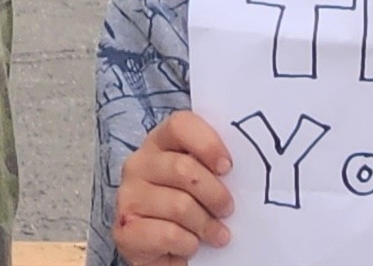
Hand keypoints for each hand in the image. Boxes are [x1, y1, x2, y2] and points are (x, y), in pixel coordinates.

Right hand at [114, 111, 235, 262]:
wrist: (161, 248)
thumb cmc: (189, 208)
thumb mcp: (200, 180)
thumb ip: (213, 166)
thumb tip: (247, 169)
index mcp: (159, 143)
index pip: (180, 125)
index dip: (207, 143)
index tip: (228, 167)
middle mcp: (138, 164)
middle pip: (182, 168)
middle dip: (214, 193)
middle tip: (228, 209)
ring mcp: (128, 197)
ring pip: (179, 205)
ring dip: (206, 225)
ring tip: (217, 234)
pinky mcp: (125, 231)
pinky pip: (168, 234)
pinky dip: (188, 244)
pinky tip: (191, 245)